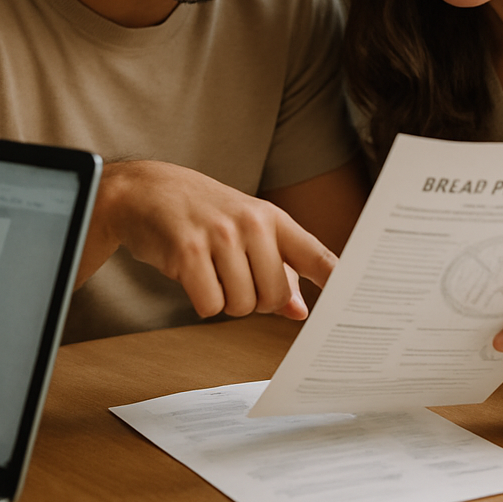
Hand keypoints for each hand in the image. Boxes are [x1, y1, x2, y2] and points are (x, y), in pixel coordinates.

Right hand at [75, 160, 337, 319]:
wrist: (146, 190)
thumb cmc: (202, 212)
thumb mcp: (245, 229)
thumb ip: (277, 269)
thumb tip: (300, 311)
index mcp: (272, 218)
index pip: (315, 253)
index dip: (337, 279)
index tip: (356, 298)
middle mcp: (251, 224)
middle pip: (274, 296)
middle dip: (256, 302)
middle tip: (235, 278)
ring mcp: (219, 236)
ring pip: (242, 305)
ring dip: (226, 302)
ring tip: (211, 271)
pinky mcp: (188, 253)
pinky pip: (210, 306)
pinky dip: (202, 302)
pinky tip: (192, 275)